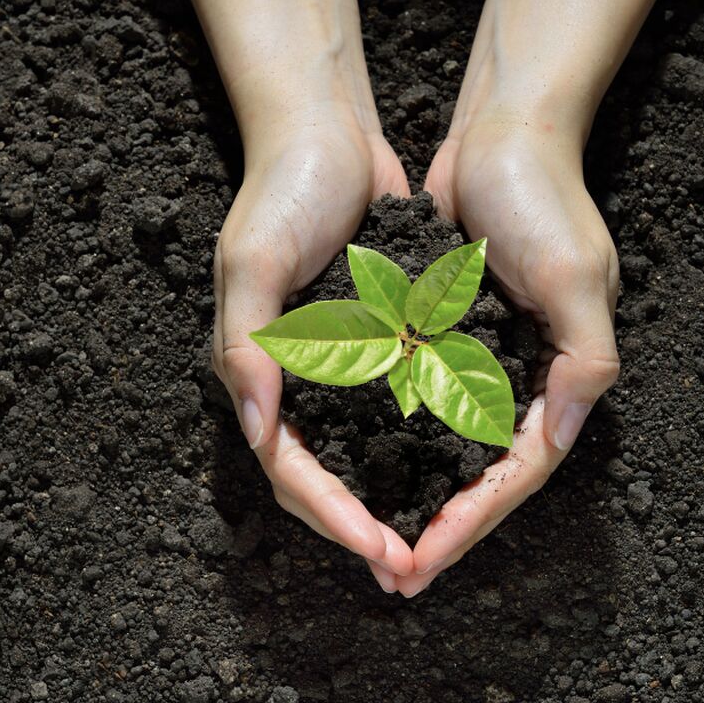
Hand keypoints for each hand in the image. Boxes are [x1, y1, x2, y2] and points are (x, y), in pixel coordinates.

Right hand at [213, 106, 417, 589]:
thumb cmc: (281, 193)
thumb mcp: (252, 264)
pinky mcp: (375, 341)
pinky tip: (456, 472)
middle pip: (325, 478)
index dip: (333, 516)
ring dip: (391, 501)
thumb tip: (260, 433)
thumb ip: (248, 347)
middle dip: (363, 529)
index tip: (382, 550)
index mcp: (257, 372)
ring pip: (361, 454)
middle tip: (411, 571)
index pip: (290, 467)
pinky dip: (418, 446)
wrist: (324, 132)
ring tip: (433, 544)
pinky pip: (393, 409)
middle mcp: (294, 379)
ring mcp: (337, 363)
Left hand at [393, 118, 620, 596]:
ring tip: (366, 540)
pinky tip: (352, 465)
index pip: (512, 474)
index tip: (419, 562)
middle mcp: (516, 378)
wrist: (503, 131)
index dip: (468, 524)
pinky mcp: (437, 333)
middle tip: (390, 576)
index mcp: (556, 378)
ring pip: (438, 448)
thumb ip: (582, 362)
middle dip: (434, 527)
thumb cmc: (543, 197)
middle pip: (473, 476)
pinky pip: (411, 400)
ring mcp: (473, 358)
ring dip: (407, 494)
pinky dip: (388, 437)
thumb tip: (552, 443)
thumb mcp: (576, 276)